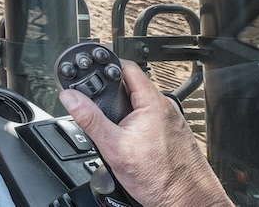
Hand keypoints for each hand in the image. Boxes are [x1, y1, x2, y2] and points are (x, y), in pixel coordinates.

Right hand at [59, 60, 231, 206]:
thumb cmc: (160, 178)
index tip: (90, 68)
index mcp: (153, 103)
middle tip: (94, 102)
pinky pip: (148, 118)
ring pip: (139, 103)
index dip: (106, 64)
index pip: (127, 67)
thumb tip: (71, 97)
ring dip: (122, 109)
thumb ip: (90, 119)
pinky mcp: (171, 133)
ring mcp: (169, 120)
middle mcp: (165, 107)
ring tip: (110, 126)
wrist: (188, 201)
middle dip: (110, 91)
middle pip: (131, 85)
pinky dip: (133, 122)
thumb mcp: (113, 147)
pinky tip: (127, 140)